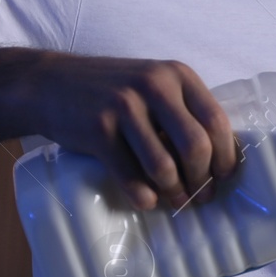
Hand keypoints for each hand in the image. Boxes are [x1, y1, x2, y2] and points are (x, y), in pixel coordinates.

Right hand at [13, 54, 238, 210]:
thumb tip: (216, 159)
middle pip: (196, 146)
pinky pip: (130, 175)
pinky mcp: (99, 129)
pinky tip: (147, 201)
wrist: (50, 84)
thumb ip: (181, 111)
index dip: (225, 155)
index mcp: (176, 75)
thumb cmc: (110, 92)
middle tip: (201, 196)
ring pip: (164, 166)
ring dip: (174, 192)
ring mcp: (125, 107)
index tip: (223, 176)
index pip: (215, 121)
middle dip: (202, 179)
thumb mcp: (151, 85)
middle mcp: (154, 86)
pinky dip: (143, 196)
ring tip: (175, 201)